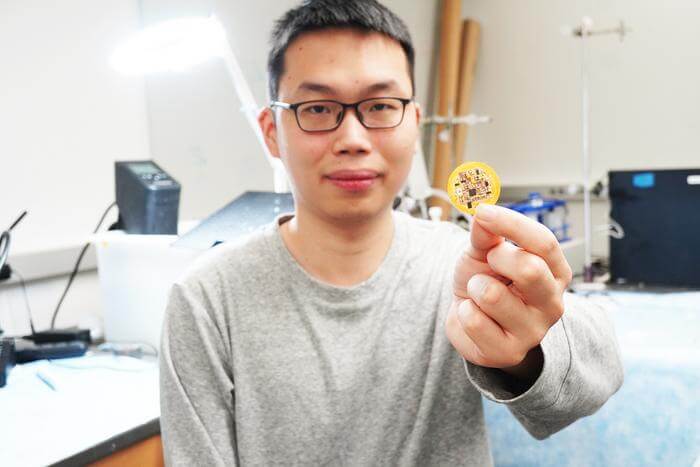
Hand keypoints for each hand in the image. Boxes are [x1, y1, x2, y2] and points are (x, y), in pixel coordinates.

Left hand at [445, 204, 572, 381]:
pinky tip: (473, 316)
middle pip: (530, 269)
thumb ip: (485, 233)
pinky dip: (463, 312)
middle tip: (486, 263)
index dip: (512, 224)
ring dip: (474, 288)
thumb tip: (483, 213)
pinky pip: (473, 320)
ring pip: (492, 295)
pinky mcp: (508, 353)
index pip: (545, 242)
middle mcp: (553, 303)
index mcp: (555, 272)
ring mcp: (534, 331)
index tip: (483, 212)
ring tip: (478, 294)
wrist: (469, 321)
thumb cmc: (484, 280)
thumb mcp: (484, 251)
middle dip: (495, 259)